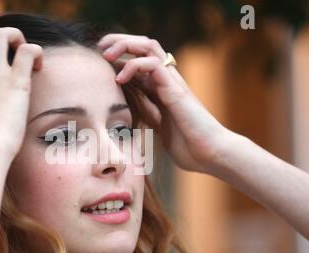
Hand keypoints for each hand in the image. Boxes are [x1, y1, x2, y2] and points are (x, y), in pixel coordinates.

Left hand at [97, 33, 234, 172]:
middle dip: (118, 42)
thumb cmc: (188, 145)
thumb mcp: (158, 124)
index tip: (97, 61)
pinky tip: (120, 78)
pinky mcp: (175, 89)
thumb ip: (146, 109)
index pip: (138, 59)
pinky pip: (153, 64)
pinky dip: (133, 65)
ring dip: (124, 45)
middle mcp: (166, 80)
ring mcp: (172, 82)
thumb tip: (128, 100)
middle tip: (99, 48)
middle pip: (143, 45)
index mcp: (161, 88)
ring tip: (106, 56)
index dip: (118, 55)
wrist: (210, 155)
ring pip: (148, 46)